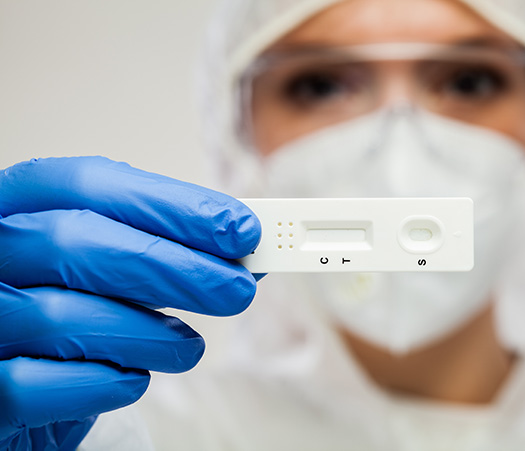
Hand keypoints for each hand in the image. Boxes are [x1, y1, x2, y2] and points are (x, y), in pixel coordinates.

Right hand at [0, 156, 260, 449]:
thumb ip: (166, 249)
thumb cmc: (73, 307)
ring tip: (190, 347)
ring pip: (61, 316)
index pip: (90, 184)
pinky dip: (103, 383)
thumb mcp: (114, 266)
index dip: (172, 204)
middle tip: (238, 289)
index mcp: (18, 204)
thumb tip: (245, 247)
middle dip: (173, 267)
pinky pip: (34, 386)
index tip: (241, 229)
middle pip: (74, 242)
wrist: (16, 379)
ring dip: (149, 334)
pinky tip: (134, 379)